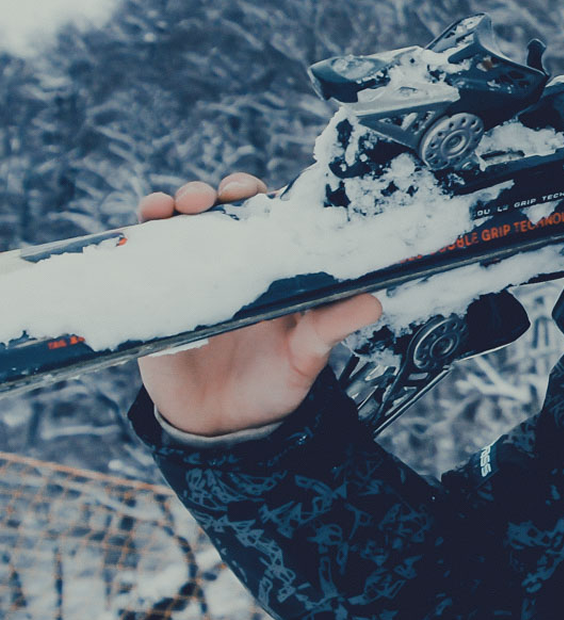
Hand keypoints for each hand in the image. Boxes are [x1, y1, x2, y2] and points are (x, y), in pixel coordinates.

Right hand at [134, 174, 381, 436]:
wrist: (224, 428)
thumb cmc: (273, 382)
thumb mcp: (306, 354)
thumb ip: (333, 326)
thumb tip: (374, 302)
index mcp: (270, 269)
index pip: (265, 217)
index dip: (259, 196)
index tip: (256, 191)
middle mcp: (229, 266)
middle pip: (219, 212)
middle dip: (214, 194)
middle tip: (217, 197)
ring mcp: (188, 278)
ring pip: (175, 226)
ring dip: (171, 206)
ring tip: (172, 208)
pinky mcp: (154, 301)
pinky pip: (137, 263)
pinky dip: (133, 241)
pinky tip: (135, 234)